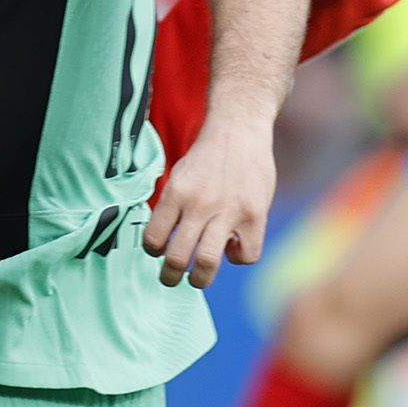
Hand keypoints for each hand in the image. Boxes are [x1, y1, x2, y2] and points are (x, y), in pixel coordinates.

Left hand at [142, 122, 274, 288]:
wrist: (239, 127)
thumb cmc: (208, 155)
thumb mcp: (180, 174)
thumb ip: (174, 206)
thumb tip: (166, 241)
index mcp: (176, 193)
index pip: (153, 239)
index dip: (153, 251)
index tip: (160, 250)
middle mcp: (199, 204)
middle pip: (177, 258)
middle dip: (170, 276)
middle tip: (171, 278)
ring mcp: (228, 211)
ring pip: (208, 263)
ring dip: (199, 279)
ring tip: (198, 279)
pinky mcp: (254, 215)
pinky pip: (245, 255)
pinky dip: (238, 257)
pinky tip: (234, 246)